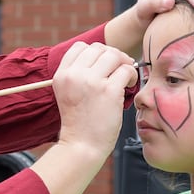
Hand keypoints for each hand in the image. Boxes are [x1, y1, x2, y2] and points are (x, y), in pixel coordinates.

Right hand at [52, 41, 137, 157]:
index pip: (80, 46)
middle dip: (113, 56)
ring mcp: (91, 82)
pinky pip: (126, 70)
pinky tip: (129, 86)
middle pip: (99, 48)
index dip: (96, 52)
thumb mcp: (68, 93)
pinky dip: (131, 75)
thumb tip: (106, 55)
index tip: (104, 64)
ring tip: (125, 78)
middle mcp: (74, 75)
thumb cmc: (80, 123)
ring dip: (123, 63)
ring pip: (114, 55)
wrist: (81, 146)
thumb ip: (79, 74)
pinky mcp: (109, 91)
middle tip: (119, 69)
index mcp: (62, 75)